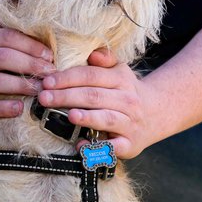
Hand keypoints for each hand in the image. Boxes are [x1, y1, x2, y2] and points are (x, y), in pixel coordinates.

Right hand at [0, 15, 55, 120]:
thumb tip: (27, 8)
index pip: (6, 37)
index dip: (30, 45)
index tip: (50, 55)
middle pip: (2, 57)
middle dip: (30, 64)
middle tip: (51, 72)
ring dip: (21, 85)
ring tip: (40, 89)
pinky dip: (2, 108)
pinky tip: (19, 108)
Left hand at [37, 48, 156, 158]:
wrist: (157, 114)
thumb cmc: (127, 92)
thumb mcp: (120, 71)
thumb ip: (105, 60)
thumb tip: (93, 53)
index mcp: (121, 80)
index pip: (92, 76)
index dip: (68, 78)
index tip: (47, 81)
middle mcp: (127, 101)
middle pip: (94, 96)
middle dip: (67, 96)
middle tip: (44, 98)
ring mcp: (129, 123)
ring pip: (107, 119)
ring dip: (87, 117)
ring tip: (70, 115)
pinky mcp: (129, 145)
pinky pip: (113, 147)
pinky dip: (98, 148)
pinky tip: (81, 145)